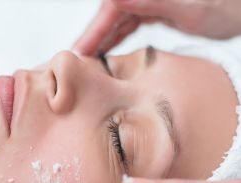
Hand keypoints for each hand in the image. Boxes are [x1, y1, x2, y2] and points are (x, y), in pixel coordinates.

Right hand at [74, 0, 240, 55]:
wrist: (240, 9)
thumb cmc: (226, 7)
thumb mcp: (190, 8)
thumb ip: (152, 1)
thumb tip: (116, 0)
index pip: (112, 6)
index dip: (93, 29)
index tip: (80, 50)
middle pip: (110, 14)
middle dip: (92, 37)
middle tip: (76, 59)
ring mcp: (149, 1)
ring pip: (117, 20)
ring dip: (102, 38)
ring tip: (88, 58)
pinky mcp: (154, 9)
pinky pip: (128, 24)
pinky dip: (116, 36)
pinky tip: (108, 48)